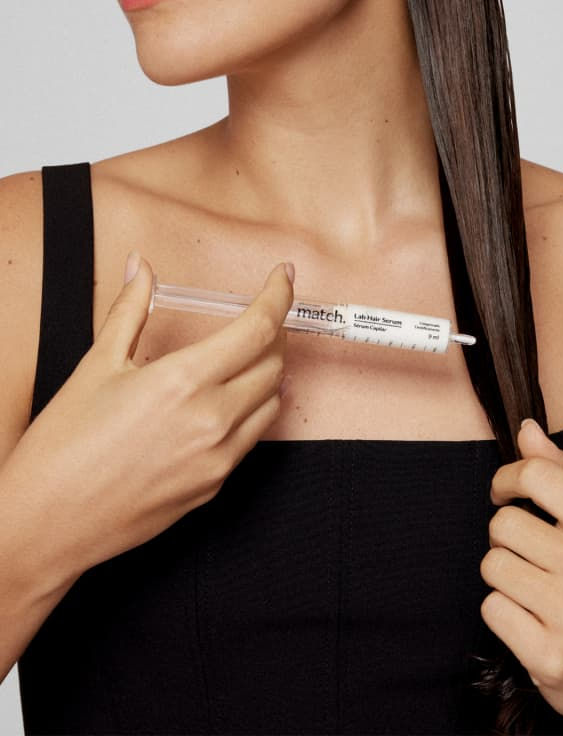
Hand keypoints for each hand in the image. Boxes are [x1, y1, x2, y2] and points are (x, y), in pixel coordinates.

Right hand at [6, 254, 293, 582]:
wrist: (48, 523)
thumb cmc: (63, 447)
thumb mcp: (96, 366)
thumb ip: (130, 311)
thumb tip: (140, 268)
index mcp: (183, 381)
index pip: (258, 329)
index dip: (280, 297)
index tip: (283, 277)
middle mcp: (213, 419)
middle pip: (274, 364)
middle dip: (272, 334)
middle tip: (255, 320)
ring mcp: (219, 457)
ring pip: (272, 403)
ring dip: (266, 374)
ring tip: (240, 361)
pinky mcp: (216, 484)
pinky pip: (252, 438)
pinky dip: (250, 411)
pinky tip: (222, 404)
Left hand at [479, 418, 562, 731]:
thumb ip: (560, 475)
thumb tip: (527, 428)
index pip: (536, 475)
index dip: (506, 479)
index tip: (505, 493)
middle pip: (502, 525)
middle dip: (506, 540)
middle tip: (533, 559)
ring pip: (492, 566)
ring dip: (504, 578)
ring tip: (536, 592)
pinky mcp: (551, 655)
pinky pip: (492, 609)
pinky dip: (504, 614)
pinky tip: (534, 623)